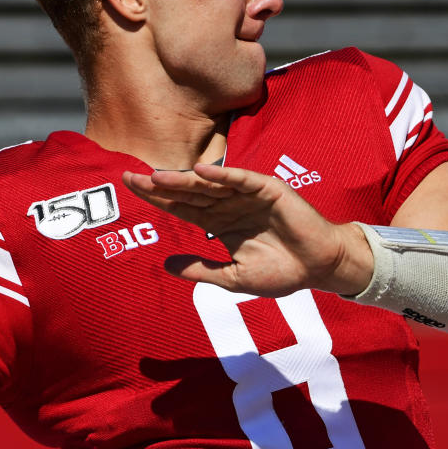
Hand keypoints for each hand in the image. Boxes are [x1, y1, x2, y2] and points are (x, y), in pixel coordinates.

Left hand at [122, 163, 373, 296]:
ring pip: (210, 184)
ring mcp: (247, 194)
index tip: (130, 188)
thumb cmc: (280, 272)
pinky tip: (201, 170)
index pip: (181, 207)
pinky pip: (242, 180)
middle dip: (160, 185)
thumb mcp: (232, 277)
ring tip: (157, 176)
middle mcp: (228, 204)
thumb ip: (201, 269)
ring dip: (184, 179)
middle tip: (130, 176)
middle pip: (188, 191)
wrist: (317, 268)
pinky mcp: (269, 189)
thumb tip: (166, 265)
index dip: (157, 198)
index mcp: (218, 222)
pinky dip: (223, 175)